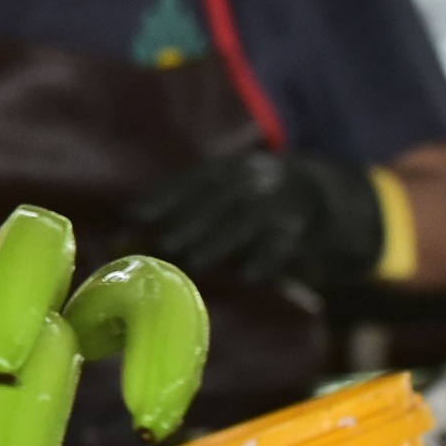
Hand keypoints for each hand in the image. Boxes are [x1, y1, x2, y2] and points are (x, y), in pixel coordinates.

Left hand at [129, 149, 382, 287]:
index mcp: (230, 168)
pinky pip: (284, 243)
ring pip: (248, 221)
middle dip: (187, 221)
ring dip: (221, 241)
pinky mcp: (305, 226)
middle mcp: (255, 178)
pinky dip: (268, 259)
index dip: (163, 195)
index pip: (193, 179)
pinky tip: (248, 276)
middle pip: (217, 200)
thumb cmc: (253, 202)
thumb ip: (179, 212)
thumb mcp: (223, 194)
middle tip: (160, 244)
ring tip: (193, 263)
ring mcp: (281, 200)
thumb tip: (119, 236)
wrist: (325, 193)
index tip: (132, 214)